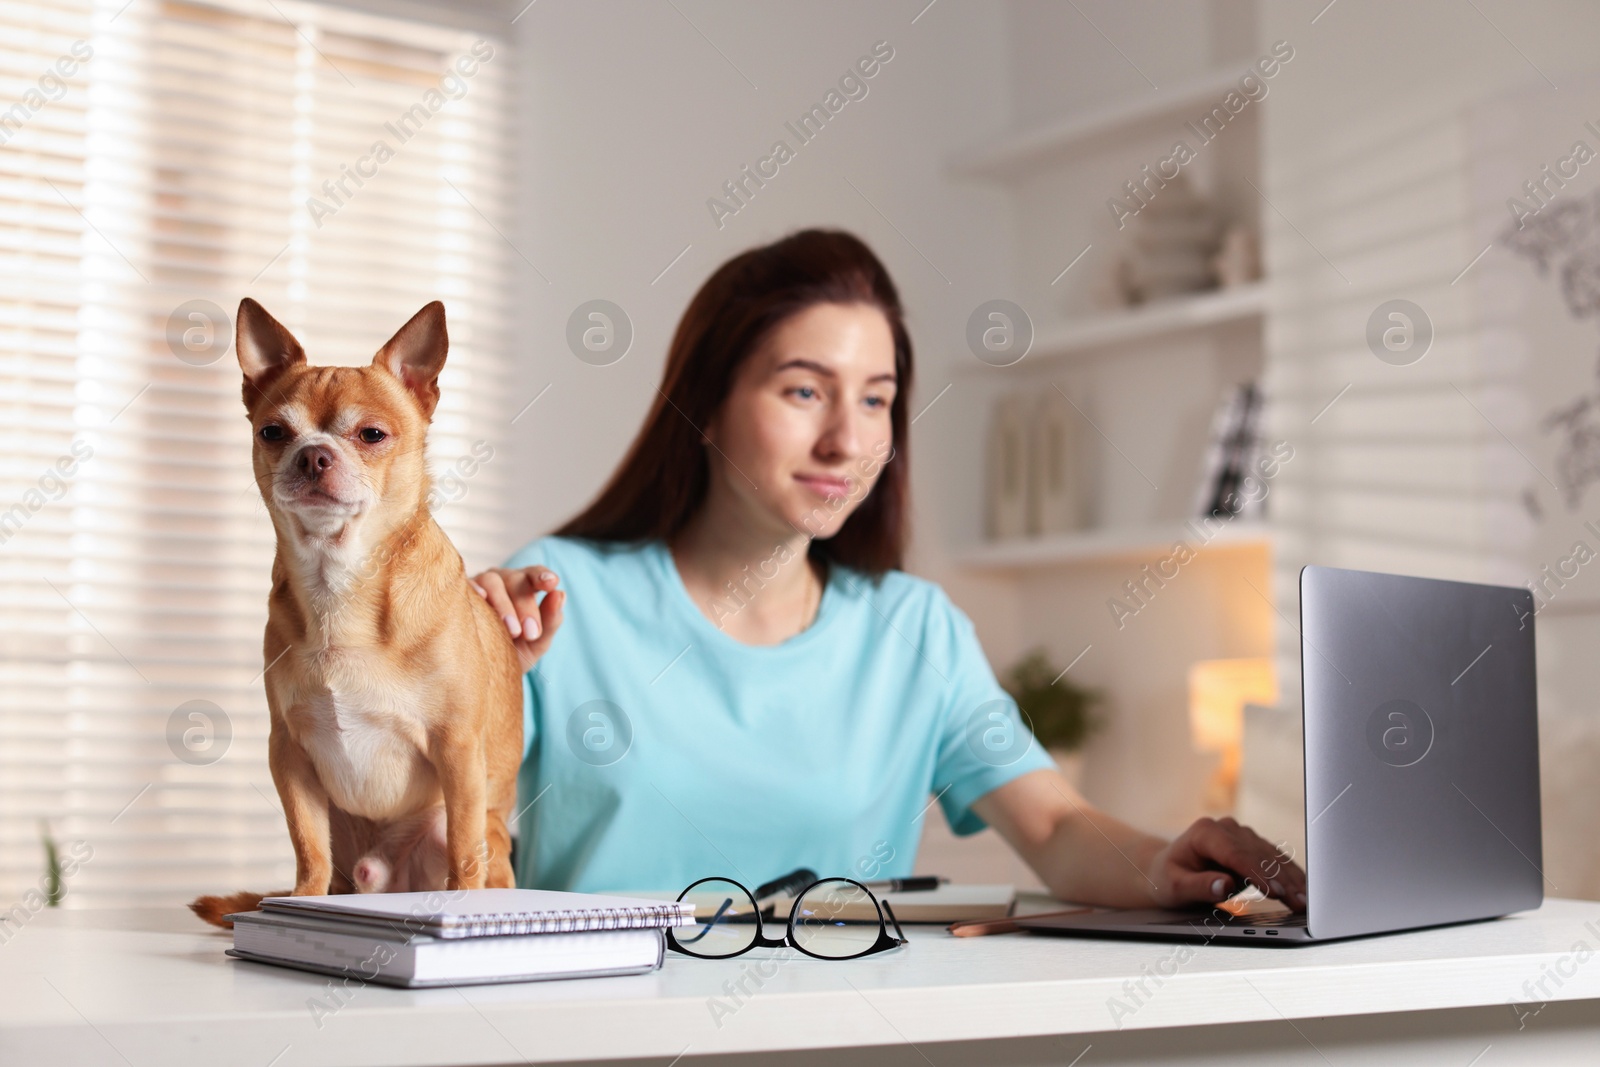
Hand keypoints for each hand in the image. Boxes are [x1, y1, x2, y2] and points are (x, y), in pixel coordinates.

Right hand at [470, 566, 564, 672]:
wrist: (485, 672)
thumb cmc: (515, 652)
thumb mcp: (537, 643)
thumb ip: (551, 621)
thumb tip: (560, 594)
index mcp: (526, 588)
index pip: (536, 575)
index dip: (543, 576)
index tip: (551, 583)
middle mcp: (504, 581)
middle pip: (517, 580)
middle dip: (526, 606)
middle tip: (530, 634)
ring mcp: (481, 585)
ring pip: (492, 581)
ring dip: (503, 603)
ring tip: (511, 629)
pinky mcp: (460, 594)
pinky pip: (466, 586)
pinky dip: (474, 590)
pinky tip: (481, 598)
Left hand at [1145, 816, 1306, 910]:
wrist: (1168, 870)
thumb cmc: (1168, 878)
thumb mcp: (1175, 887)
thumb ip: (1199, 886)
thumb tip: (1224, 884)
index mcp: (1205, 832)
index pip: (1236, 853)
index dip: (1257, 873)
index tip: (1275, 892)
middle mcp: (1226, 828)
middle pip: (1259, 854)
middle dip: (1281, 880)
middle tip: (1299, 903)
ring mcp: (1241, 835)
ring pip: (1272, 856)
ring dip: (1291, 879)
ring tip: (1305, 902)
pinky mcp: (1252, 846)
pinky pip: (1275, 860)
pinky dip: (1290, 876)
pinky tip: (1303, 891)